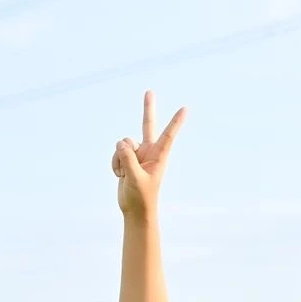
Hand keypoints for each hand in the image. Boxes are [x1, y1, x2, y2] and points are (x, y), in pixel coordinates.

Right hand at [111, 89, 185, 218]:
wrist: (134, 210)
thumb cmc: (141, 197)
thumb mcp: (135, 178)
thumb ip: (128, 159)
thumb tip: (121, 142)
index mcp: (159, 156)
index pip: (168, 135)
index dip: (175, 122)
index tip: (185, 109)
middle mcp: (149, 152)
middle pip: (147, 125)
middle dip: (148, 109)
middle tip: (149, 91)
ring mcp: (137, 154)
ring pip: (123, 144)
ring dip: (119, 158)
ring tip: (124, 174)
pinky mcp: (127, 159)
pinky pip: (116, 152)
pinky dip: (115, 163)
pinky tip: (120, 175)